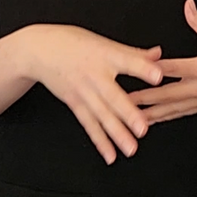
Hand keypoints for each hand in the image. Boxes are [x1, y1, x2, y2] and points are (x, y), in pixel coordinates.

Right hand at [19, 24, 164, 164]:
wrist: (38, 50)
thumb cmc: (72, 42)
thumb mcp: (103, 42)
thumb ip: (133, 53)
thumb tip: (158, 54)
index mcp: (106, 54)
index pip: (127, 61)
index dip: (143, 68)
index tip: (158, 75)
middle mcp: (95, 75)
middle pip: (113, 95)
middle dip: (128, 112)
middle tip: (143, 128)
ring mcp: (84, 91)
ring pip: (102, 115)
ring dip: (117, 134)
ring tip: (131, 149)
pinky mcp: (75, 103)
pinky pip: (88, 124)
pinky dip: (99, 141)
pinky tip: (110, 155)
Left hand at [129, 0, 196, 124]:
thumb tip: (188, 5)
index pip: (171, 69)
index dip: (151, 70)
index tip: (132, 71)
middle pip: (164, 95)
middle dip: (141, 100)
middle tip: (120, 103)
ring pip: (170, 110)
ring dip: (149, 114)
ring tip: (130, 118)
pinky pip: (180, 114)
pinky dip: (164, 118)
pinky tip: (153, 121)